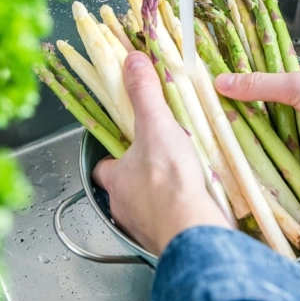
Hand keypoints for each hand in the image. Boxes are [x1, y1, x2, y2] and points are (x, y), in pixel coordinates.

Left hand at [93, 51, 229, 255]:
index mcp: (116, 179)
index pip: (104, 167)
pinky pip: (169, 223)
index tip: (127, 148)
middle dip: (141, 176)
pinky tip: (195, 202)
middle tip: (163, 162)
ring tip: (183, 181)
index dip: (114, 157)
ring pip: (147, 208)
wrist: (192, 229)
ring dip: (161, 196)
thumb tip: (132, 61)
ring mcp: (145, 226)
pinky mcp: (167, 239)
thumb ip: (144, 93)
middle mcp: (124, 206)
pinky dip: (178, 212)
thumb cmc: (168, 180)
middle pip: (126, 188)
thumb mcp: (155, 125)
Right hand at [215, 69, 299, 191]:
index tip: (214, 92)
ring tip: (223, 145)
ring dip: (256, 143)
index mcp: (299, 85)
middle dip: (243, 119)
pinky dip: (271, 164)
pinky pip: (285, 161)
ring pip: (272, 139)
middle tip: (213, 123)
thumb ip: (260, 85)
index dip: (241, 87)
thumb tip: (222, 82)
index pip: (263, 84)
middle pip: (265, 114)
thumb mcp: (297, 85)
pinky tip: (249, 165)